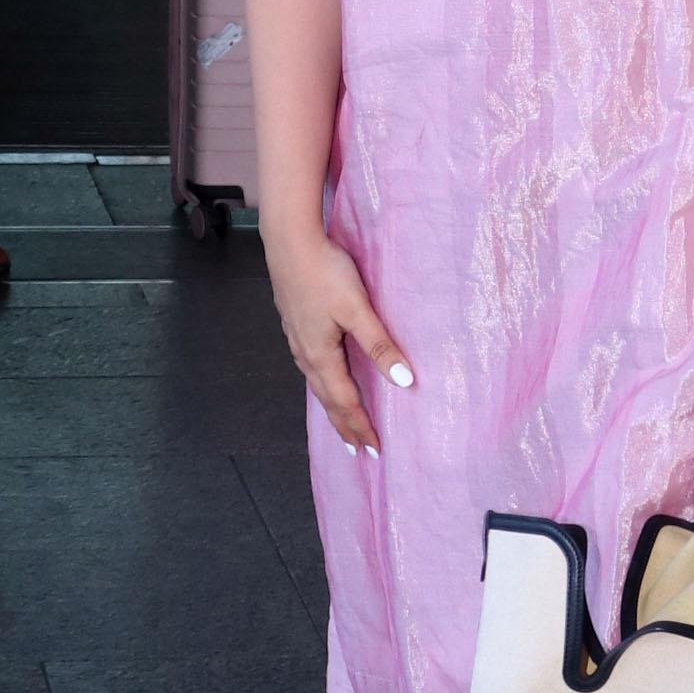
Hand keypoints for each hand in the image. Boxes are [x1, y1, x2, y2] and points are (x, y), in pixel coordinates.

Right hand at [263, 227, 410, 453]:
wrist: (289, 242)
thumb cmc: (325, 272)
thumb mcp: (358, 309)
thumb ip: (380, 346)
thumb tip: (404, 382)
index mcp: (321, 355)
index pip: (345, 402)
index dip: (360, 426)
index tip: (374, 449)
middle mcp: (305, 353)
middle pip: (327, 400)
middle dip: (344, 426)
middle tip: (359, 451)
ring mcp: (297, 339)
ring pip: (317, 385)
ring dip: (332, 407)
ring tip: (343, 424)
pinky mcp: (296, 325)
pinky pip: (311, 368)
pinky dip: (323, 385)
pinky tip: (326, 379)